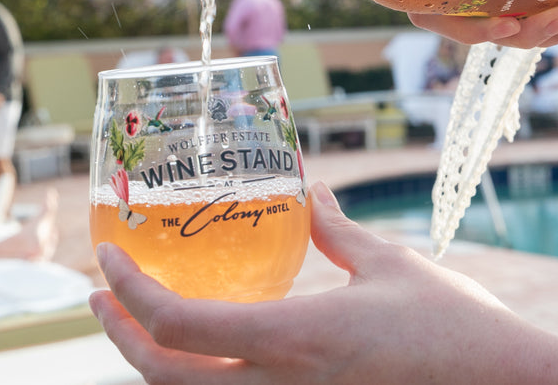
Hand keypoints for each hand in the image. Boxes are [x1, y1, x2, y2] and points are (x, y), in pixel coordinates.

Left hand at [90, 182, 557, 383]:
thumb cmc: (456, 326)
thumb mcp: (391, 266)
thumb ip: (336, 233)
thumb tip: (309, 192)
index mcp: (295, 339)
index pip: (177, 327)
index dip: (127, 294)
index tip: (106, 257)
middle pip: (166, 379)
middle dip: (120, 335)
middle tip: (102, 293)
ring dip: (156, 364)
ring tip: (144, 322)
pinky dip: (206, 380)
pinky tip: (213, 351)